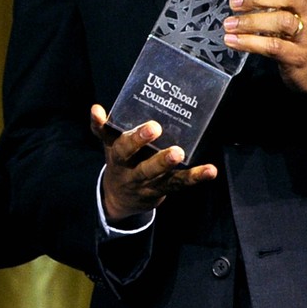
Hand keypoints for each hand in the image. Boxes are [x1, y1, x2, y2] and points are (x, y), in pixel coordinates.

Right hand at [91, 104, 217, 221]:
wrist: (120, 199)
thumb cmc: (120, 162)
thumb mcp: (109, 145)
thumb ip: (103, 127)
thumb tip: (96, 108)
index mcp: (118, 159)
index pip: (120, 148)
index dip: (131, 138)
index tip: (147, 125)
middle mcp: (132, 173)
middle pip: (140, 166)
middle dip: (148, 150)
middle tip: (156, 130)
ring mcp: (148, 184)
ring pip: (159, 177)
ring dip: (168, 165)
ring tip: (179, 153)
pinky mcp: (163, 190)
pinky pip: (179, 184)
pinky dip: (195, 177)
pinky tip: (210, 170)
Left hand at [222, 0, 306, 101]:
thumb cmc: (296, 34)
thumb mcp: (291, 13)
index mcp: (305, 0)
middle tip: (235, 2)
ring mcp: (304, 36)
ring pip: (282, 22)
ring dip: (251, 21)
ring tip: (229, 24)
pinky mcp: (295, 56)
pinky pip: (272, 46)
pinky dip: (248, 42)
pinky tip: (232, 40)